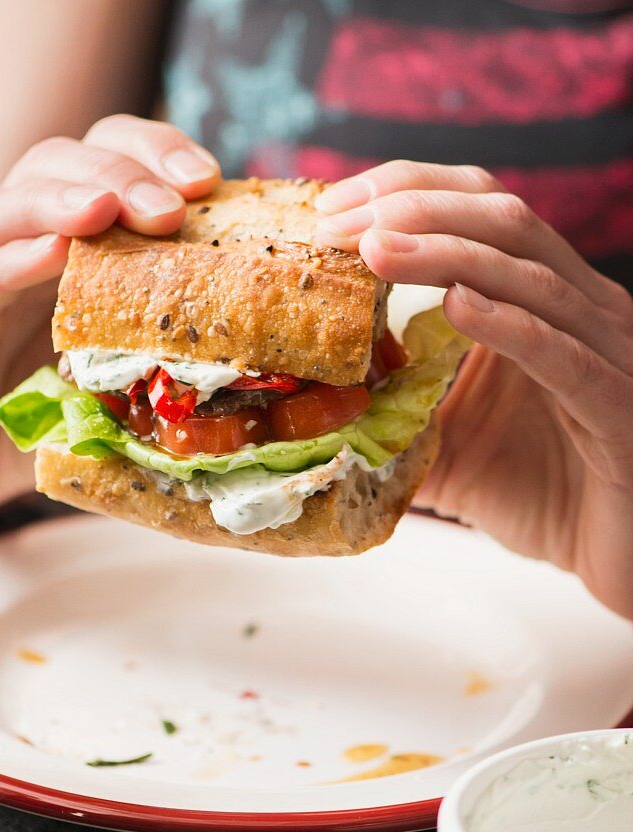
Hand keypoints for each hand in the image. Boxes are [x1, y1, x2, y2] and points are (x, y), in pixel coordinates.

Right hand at [0, 116, 218, 526]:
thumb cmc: (32, 419)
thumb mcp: (111, 386)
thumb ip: (162, 366)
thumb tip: (260, 379)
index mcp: (62, 244)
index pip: (105, 161)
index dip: (153, 153)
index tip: (207, 180)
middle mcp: (12, 245)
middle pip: (59, 164)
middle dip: (121, 172)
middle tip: (172, 205)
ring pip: (5, 209)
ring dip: (61, 199)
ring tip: (106, 207)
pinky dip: (7, 264)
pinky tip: (49, 254)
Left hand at [314, 161, 632, 619]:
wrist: (622, 556)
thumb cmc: (543, 494)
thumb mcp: (449, 446)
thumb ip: (393, 419)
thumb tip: (312, 414)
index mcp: (541, 302)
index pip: (479, 210)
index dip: (404, 192)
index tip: (328, 209)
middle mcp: (580, 311)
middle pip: (503, 218)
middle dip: (413, 207)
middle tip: (336, 221)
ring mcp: (607, 352)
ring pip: (530, 274)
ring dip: (446, 253)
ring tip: (374, 248)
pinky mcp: (617, 409)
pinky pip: (564, 354)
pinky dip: (508, 326)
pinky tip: (454, 306)